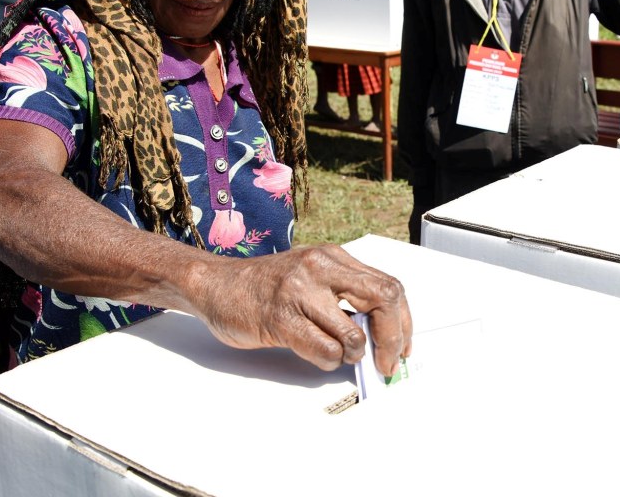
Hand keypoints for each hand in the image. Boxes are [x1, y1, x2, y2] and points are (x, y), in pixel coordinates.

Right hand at [188, 244, 412, 374]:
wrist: (215, 284)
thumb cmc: (266, 286)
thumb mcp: (313, 275)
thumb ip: (346, 295)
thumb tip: (384, 332)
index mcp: (334, 257)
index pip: (389, 286)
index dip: (404, 321)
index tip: (404, 345)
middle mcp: (321, 268)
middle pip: (384, 300)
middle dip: (393, 339)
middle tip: (388, 362)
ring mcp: (300, 292)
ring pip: (353, 334)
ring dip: (353, 355)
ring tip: (340, 354)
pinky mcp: (281, 318)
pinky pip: (324, 350)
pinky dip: (328, 361)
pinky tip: (317, 354)